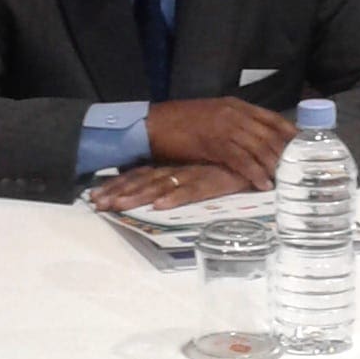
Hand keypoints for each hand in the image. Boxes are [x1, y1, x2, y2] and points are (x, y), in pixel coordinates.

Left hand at [87, 162, 250, 212]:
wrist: (263, 152)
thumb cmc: (231, 163)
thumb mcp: (201, 169)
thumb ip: (182, 176)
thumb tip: (159, 189)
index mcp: (175, 164)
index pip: (140, 174)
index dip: (118, 185)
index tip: (96, 197)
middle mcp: (180, 167)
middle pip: (143, 180)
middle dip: (118, 192)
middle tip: (96, 204)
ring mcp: (195, 173)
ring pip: (161, 185)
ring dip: (138, 196)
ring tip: (118, 207)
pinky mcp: (214, 181)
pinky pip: (191, 191)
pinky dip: (175, 197)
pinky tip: (160, 206)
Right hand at [141, 97, 295, 188]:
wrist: (152, 124)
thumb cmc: (179, 122)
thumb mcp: (212, 115)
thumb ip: (233, 123)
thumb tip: (253, 137)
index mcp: (235, 105)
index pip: (272, 117)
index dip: (290, 132)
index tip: (306, 144)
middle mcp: (234, 114)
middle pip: (270, 133)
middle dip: (288, 151)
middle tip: (303, 168)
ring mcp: (224, 127)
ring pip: (259, 147)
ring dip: (275, 165)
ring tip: (288, 179)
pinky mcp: (214, 144)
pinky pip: (241, 160)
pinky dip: (255, 173)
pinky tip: (264, 184)